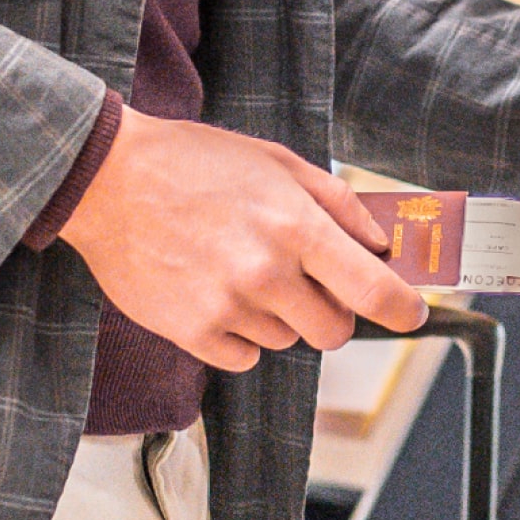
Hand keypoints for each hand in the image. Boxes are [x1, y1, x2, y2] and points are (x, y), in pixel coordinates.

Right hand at [61, 108, 427, 371]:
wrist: (108, 179)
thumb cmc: (197, 164)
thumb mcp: (280, 163)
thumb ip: (339, 204)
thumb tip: (380, 244)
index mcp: (296, 228)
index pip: (373, 289)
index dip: (402, 309)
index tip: (411, 314)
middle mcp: (266, 273)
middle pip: (334, 331)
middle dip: (334, 312)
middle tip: (312, 284)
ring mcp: (226, 306)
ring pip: (287, 341)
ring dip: (281, 317)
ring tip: (245, 272)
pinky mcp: (188, 331)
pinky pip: (243, 357)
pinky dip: (242, 335)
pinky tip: (220, 294)